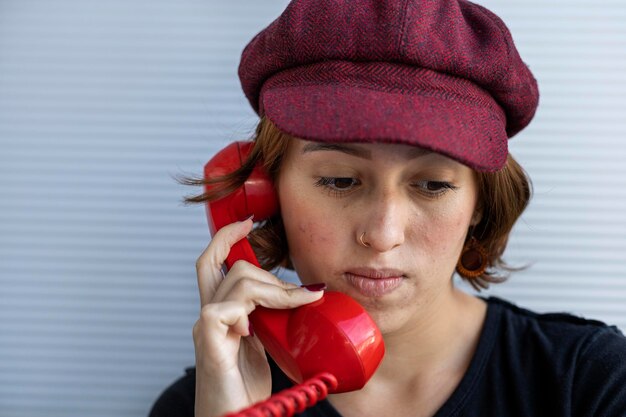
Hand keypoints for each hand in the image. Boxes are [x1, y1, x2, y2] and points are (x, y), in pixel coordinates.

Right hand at [193, 218, 323, 416]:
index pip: (213, 263)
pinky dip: (254, 310)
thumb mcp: (263, 344)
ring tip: (295, 309)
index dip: (226, 237)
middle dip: (268, 272)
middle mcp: (208, 315)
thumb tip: (302, 299)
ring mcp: (206, 327)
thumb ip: (270, 320)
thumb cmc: (244, 389)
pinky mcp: (208, 341)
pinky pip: (225, 309)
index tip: (249, 222)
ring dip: (275, 291)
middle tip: (299, 296)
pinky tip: (261, 328)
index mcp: (220, 313)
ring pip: (238, 282)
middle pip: (223, 264)